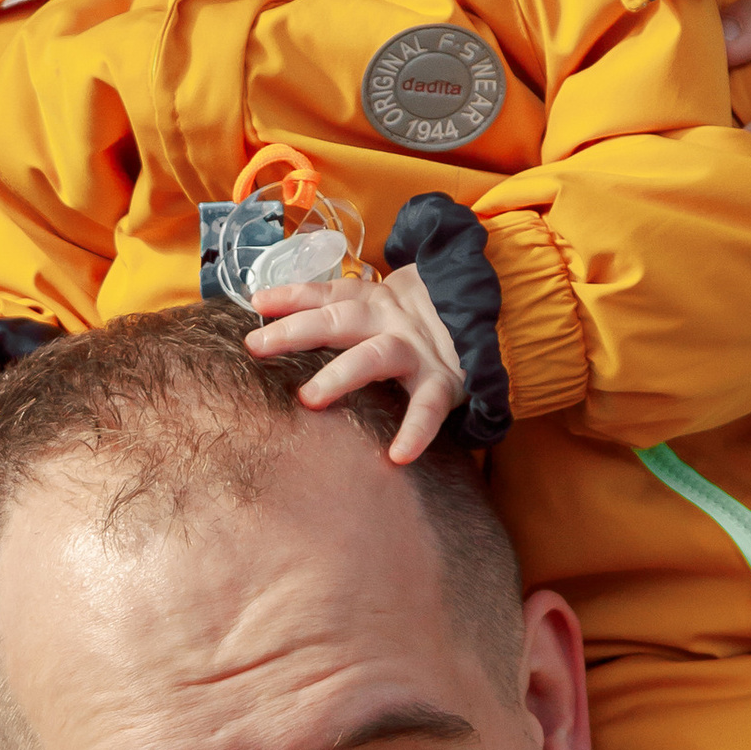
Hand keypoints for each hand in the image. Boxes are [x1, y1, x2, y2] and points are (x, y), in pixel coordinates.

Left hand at [245, 265, 465, 458]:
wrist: (494, 318)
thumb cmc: (422, 324)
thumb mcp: (384, 310)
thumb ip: (344, 314)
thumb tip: (277, 320)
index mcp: (373, 303)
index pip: (327, 293)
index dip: (292, 296)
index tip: (257, 304)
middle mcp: (391, 321)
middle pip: (338, 320)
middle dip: (295, 331)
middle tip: (256, 347)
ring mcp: (418, 351)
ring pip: (375, 356)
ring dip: (340, 375)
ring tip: (309, 399)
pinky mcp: (446, 381)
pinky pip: (429, 407)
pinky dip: (416, 431)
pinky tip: (399, 456)